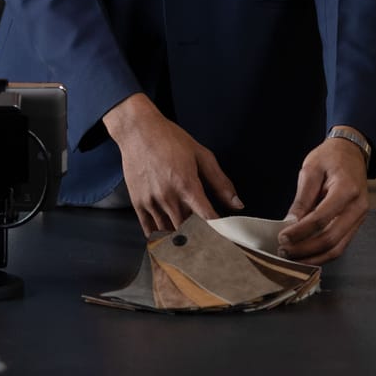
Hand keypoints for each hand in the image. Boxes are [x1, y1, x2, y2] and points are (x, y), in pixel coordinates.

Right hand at [103, 94, 244, 234]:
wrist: (138, 131)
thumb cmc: (170, 140)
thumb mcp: (201, 155)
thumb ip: (220, 182)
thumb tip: (237, 204)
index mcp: (187, 185)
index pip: (207, 218)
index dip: (218, 232)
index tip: (225, 238)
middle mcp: (168, 196)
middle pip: (188, 231)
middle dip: (200, 238)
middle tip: (210, 244)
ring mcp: (151, 201)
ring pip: (168, 233)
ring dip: (181, 240)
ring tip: (191, 245)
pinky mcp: (138, 203)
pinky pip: (149, 229)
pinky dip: (160, 237)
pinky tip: (169, 240)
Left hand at [278, 131, 368, 262]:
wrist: (352, 151)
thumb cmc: (331, 157)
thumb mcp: (311, 169)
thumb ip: (302, 198)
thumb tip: (290, 223)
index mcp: (347, 190)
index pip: (321, 219)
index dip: (300, 232)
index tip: (282, 238)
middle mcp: (358, 207)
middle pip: (331, 239)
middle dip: (305, 249)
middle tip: (284, 252)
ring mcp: (360, 217)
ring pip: (338, 248)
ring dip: (314, 257)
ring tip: (293, 258)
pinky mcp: (356, 223)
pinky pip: (341, 244)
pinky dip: (323, 253)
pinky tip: (306, 255)